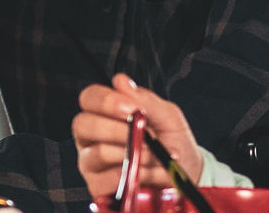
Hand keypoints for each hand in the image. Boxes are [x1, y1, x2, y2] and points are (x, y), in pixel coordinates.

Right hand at [72, 74, 212, 196]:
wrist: (185, 174)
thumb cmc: (172, 141)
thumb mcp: (167, 116)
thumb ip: (145, 100)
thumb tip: (121, 81)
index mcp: (104, 113)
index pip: (89, 98)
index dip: (105, 101)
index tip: (130, 108)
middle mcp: (92, 137)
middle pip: (82, 124)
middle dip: (116, 129)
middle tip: (144, 134)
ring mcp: (92, 162)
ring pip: (98, 152)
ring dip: (134, 154)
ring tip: (156, 157)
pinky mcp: (98, 187)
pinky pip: (109, 179)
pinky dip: (136, 175)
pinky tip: (151, 173)